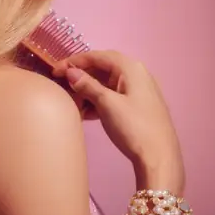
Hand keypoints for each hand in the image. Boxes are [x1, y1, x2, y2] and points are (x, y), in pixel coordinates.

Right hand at [53, 50, 184, 187]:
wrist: (159, 157)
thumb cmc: (133, 126)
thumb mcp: (107, 104)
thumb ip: (87, 85)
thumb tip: (71, 72)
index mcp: (130, 68)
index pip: (98, 56)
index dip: (75, 61)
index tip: (55, 71)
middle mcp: (136, 74)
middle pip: (102, 68)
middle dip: (81, 76)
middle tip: (62, 85)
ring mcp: (138, 91)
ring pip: (107, 84)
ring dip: (88, 91)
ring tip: (73, 102)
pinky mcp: (137, 106)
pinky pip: (113, 96)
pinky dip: (98, 101)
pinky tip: (86, 113)